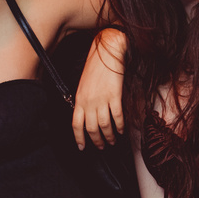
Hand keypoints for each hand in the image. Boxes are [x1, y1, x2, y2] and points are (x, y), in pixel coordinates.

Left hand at [72, 29, 125, 149]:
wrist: (108, 50)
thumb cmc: (96, 65)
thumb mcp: (84, 84)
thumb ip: (84, 100)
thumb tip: (87, 115)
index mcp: (79, 98)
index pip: (76, 124)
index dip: (79, 138)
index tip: (82, 147)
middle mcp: (89, 101)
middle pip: (91, 128)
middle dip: (97, 140)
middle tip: (102, 147)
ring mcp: (102, 99)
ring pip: (104, 125)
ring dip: (109, 136)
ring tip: (113, 141)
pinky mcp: (115, 96)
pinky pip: (117, 116)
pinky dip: (120, 126)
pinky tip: (122, 130)